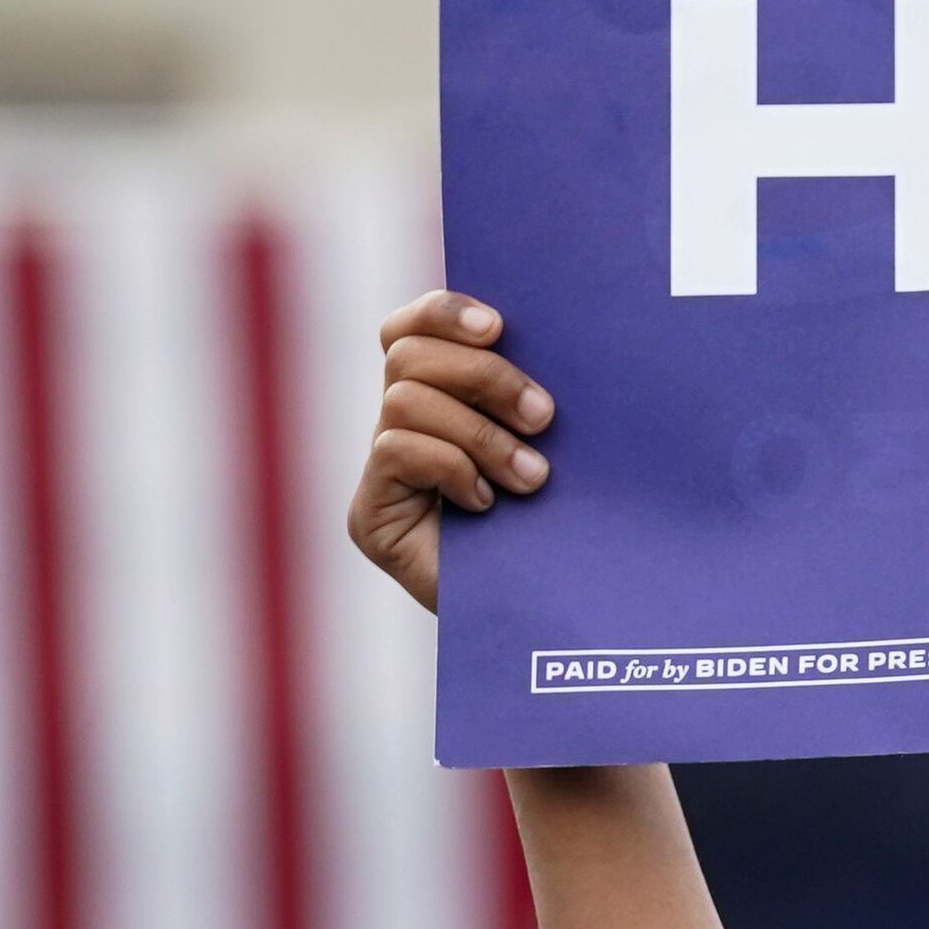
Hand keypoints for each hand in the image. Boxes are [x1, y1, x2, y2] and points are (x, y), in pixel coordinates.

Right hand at [346, 289, 554, 613]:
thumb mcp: (550, 444)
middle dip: (482, 376)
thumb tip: (558, 334)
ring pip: (405, 401)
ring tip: (531, 477)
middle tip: (543, 417)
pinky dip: (450, 466)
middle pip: (406, 354)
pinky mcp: (369, 515)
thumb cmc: (559, 525)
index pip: (410, 328)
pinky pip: (395, 451)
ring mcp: (380, 473)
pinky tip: (485, 503)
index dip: (443, 312)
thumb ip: (528, 396)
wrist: (546, 617)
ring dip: (479, 434)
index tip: (498, 326)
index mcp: (439, 397)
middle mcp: (399, 426)